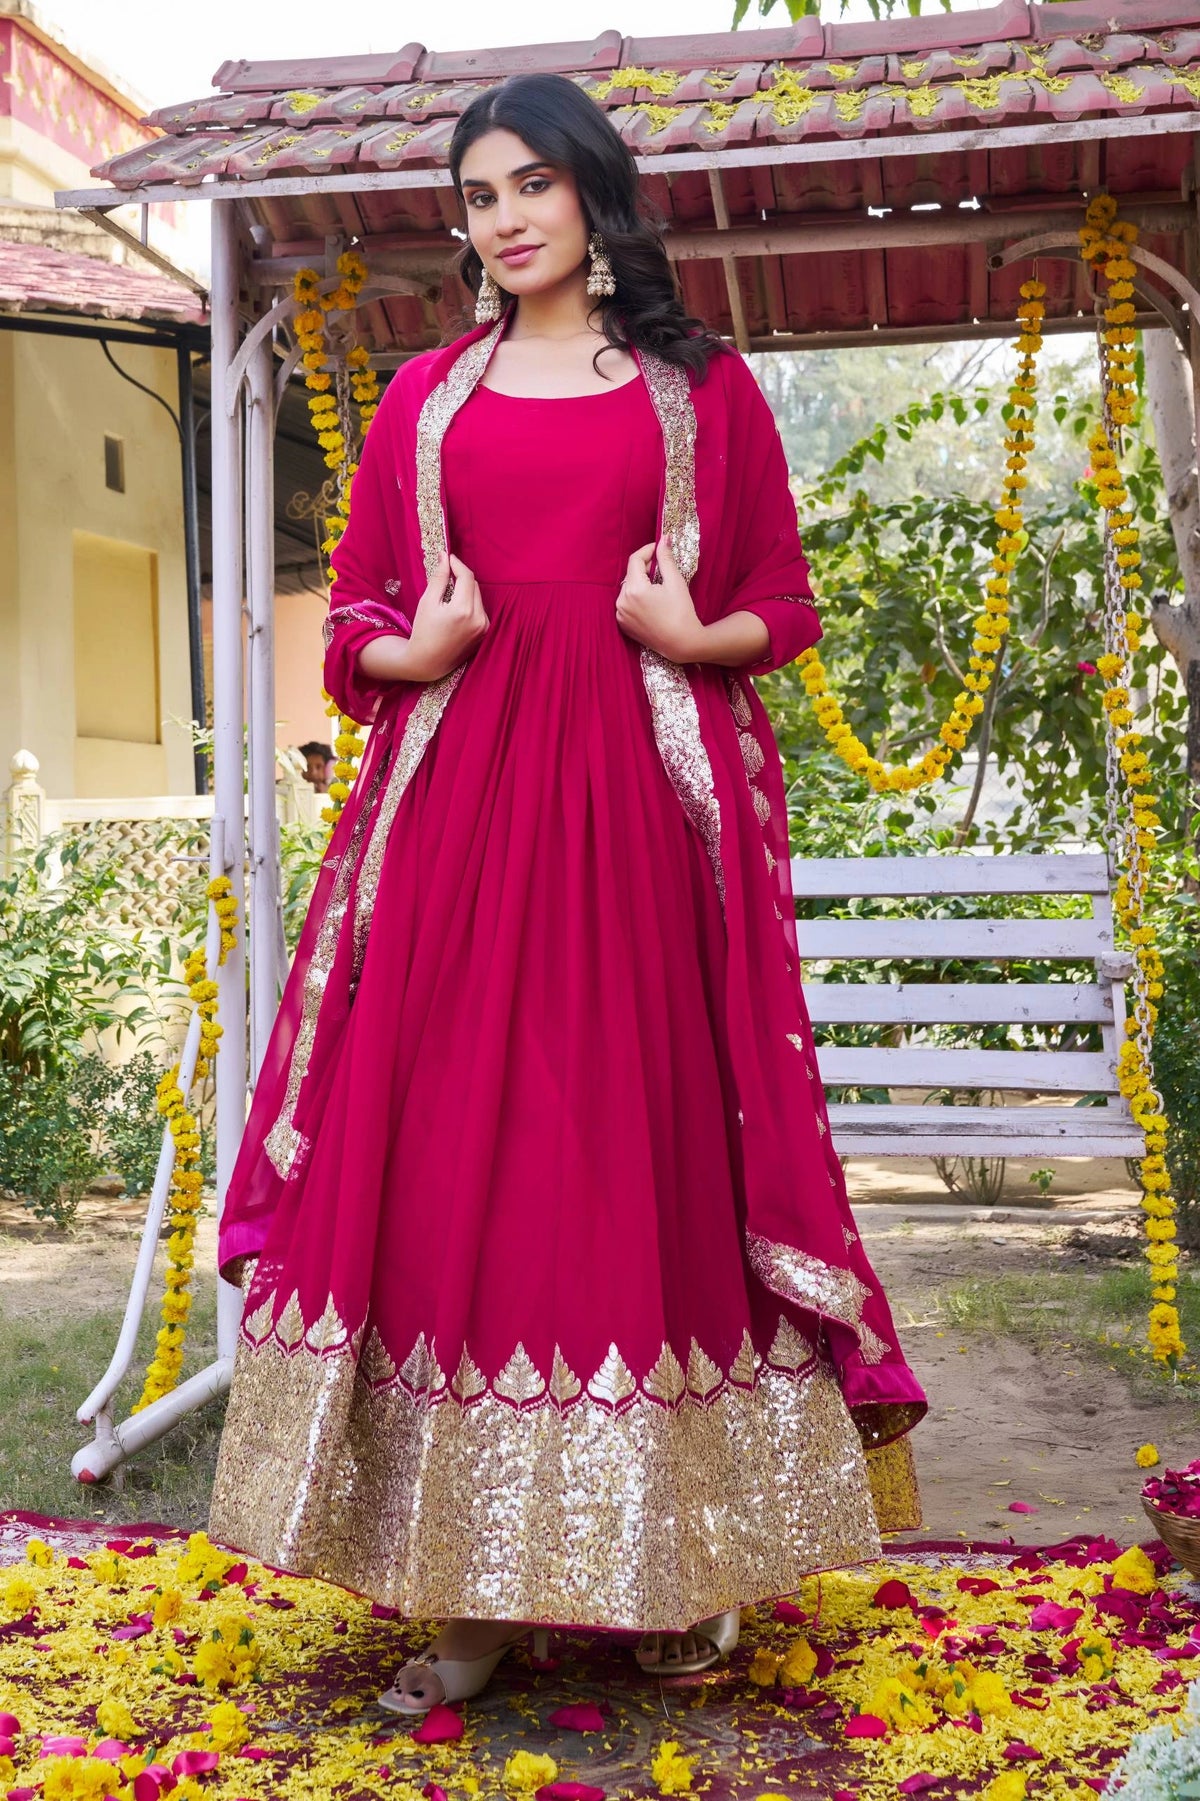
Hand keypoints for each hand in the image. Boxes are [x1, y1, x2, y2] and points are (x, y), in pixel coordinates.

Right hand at [401, 552, 488, 682]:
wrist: (428, 661)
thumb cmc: (424, 631)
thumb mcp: (428, 601)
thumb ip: (439, 578)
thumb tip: (445, 557)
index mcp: (463, 610)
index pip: (467, 577)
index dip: (457, 564)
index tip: (448, 558)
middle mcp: (478, 618)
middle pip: (474, 585)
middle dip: (461, 577)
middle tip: (446, 574)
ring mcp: (484, 627)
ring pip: (478, 597)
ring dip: (466, 590)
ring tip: (448, 595)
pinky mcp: (484, 632)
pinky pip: (480, 610)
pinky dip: (470, 604)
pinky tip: (455, 611)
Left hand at [615, 538, 706, 661]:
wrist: (681, 643)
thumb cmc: (681, 612)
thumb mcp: (675, 582)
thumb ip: (665, 559)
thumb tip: (663, 539)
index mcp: (634, 589)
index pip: (635, 560)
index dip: (647, 550)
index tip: (659, 548)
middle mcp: (622, 601)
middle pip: (631, 574)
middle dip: (645, 568)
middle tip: (662, 569)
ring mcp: (621, 614)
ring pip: (628, 589)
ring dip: (640, 583)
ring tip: (658, 588)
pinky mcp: (623, 625)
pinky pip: (626, 604)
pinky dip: (636, 598)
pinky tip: (651, 603)